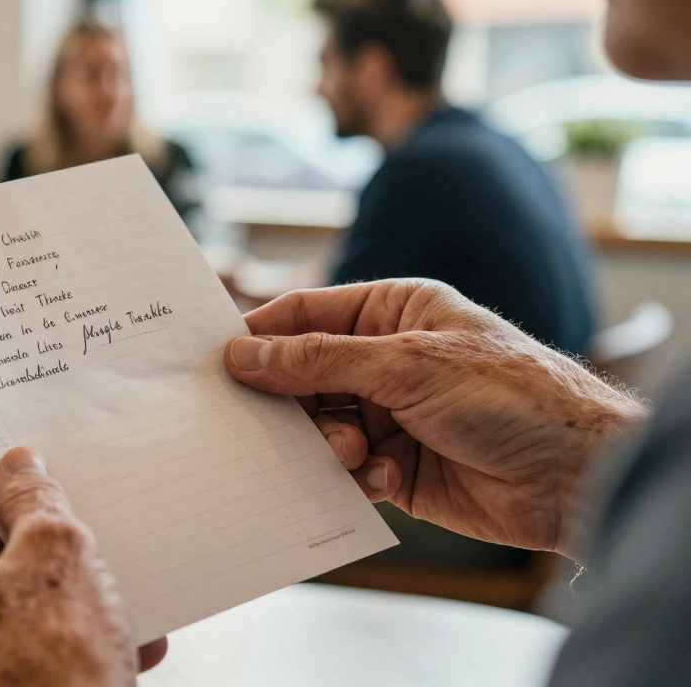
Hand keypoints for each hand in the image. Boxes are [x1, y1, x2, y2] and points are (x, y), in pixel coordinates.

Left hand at [0, 449, 163, 686]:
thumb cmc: (51, 670)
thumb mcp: (58, 554)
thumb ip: (34, 497)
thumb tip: (17, 467)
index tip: (26, 478)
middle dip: (24, 540)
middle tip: (75, 537)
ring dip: (46, 596)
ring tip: (110, 596)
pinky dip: (42, 644)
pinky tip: (110, 646)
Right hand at [224, 279, 647, 561]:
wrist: (574, 476)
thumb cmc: (509, 395)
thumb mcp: (406, 365)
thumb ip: (318, 361)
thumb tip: (244, 354)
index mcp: (392, 312)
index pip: (305, 315)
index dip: (259, 335)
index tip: (216, 362)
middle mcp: (386, 360)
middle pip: (303, 377)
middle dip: (290, 404)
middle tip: (267, 424)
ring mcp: (391, 415)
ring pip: (320, 429)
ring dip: (329, 445)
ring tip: (355, 453)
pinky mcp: (397, 468)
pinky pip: (346, 472)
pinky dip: (356, 478)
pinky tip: (388, 478)